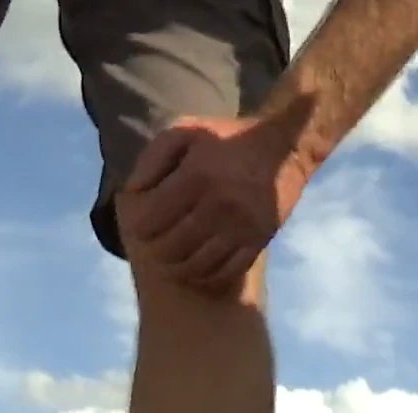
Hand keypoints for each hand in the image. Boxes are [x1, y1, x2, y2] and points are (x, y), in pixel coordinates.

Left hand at [119, 116, 311, 293]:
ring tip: (172, 263)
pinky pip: (228, 270)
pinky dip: (209, 277)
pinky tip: (199, 271)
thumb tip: (133, 191)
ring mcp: (240, 227)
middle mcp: (217, 206)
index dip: (140, 228)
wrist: (284, 150)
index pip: (154, 218)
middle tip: (154, 248)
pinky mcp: (258, 240)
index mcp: (195, 178)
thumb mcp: (186, 131)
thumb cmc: (228, 139)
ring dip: (179, 268)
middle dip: (156, 252)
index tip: (140, 228)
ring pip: (199, 264)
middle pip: (173, 246)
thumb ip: (154, 158)